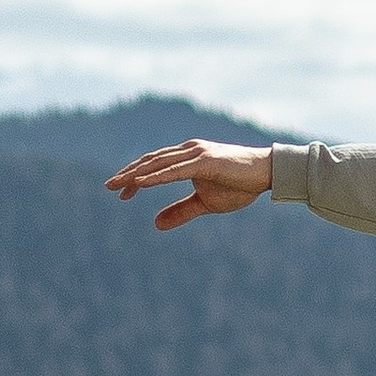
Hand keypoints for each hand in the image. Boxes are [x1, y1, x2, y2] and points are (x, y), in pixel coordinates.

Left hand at [105, 139, 272, 229]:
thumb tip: (155, 224)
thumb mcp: (205, 203)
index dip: (135, 178)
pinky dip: (156, 176)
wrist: (266, 173)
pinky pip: (175, 170)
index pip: (153, 166)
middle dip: (128, 174)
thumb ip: (180, 211)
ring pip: (158, 163)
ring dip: (136, 174)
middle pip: (150, 162)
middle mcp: (187, 151)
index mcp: (185, 158)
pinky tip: (140, 183)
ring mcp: (195, 153)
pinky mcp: (204, 161)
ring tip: (118, 184)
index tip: (121, 193)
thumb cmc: (238, 185)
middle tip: (108, 186)